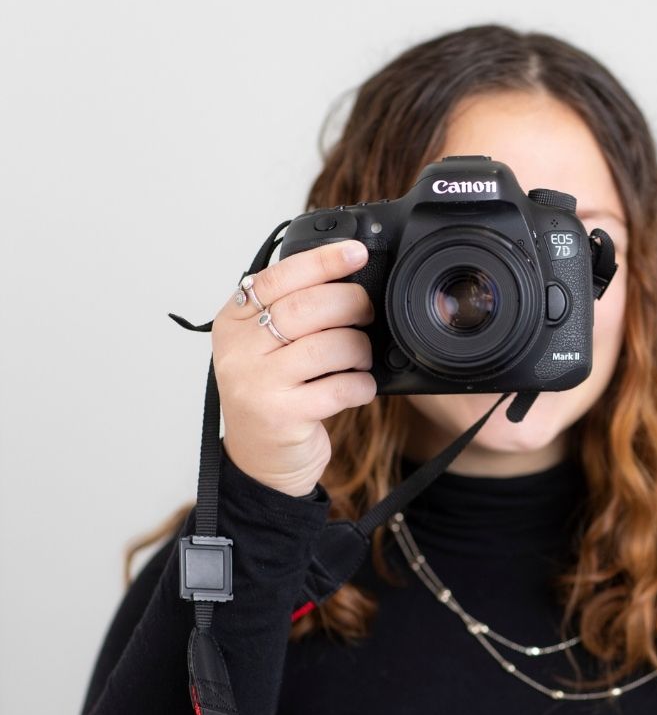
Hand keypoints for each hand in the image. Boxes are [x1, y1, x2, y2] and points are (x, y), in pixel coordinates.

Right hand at [211, 239, 375, 496]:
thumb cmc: (272, 396)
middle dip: (350, 303)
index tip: (358, 253)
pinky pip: (338, 388)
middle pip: (306, 308)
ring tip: (361, 356)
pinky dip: (360, 384)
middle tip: (366, 311)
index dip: (323, 261)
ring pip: (326, 346)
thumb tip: (344, 278)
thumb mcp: (264, 348)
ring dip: (358, 348)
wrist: (260, 461)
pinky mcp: (282, 416)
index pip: (278, 278)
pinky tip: (360, 387)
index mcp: (233, 322)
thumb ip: (287, 313)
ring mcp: (257, 384)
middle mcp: (238, 350)